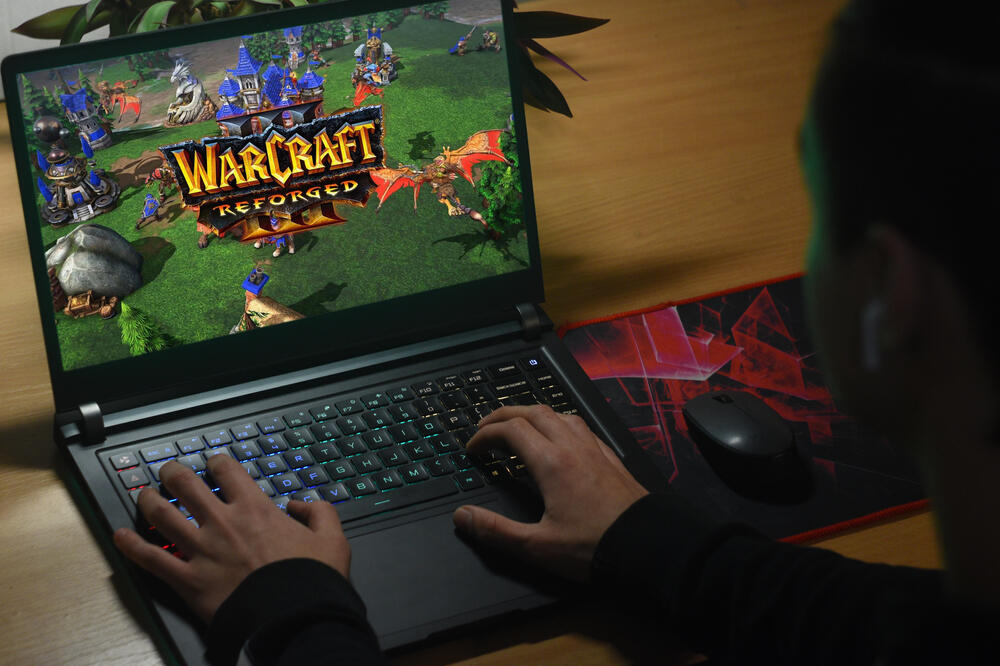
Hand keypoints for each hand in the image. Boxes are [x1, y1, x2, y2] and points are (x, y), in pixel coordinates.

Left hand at [113, 454, 349, 623]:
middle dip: (174, 473)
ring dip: (149, 501)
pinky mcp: (188, 580)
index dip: (216, 463)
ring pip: (162, 515)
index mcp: (255, 509)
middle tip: (169, 471)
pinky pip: (151, 559)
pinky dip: (131, 546)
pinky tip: (119, 536)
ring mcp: (201, 550)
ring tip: (143, 495)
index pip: (226, 471)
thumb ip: (320, 512)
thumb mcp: (332, 538)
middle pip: (186, 485)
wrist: (293, 617)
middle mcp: (223, 523)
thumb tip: (302, 504)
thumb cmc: (311, 580)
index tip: (213, 465)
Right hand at [453, 405, 647, 581]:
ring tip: (519, 427)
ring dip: (533, 414)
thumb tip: (462, 516)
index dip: (485, 434)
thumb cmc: (594, 547)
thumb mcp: (537, 546)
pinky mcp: (610, 458)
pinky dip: (560, 423)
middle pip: (533, 412)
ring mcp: (594, 449)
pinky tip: (561, 439)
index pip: (510, 429)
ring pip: (559, 414)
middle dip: (504, 414)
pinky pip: (581, 426)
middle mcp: (572, 447)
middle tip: (486, 427)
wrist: (649, 546)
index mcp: (551, 462)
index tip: (472, 447)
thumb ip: (495, 531)